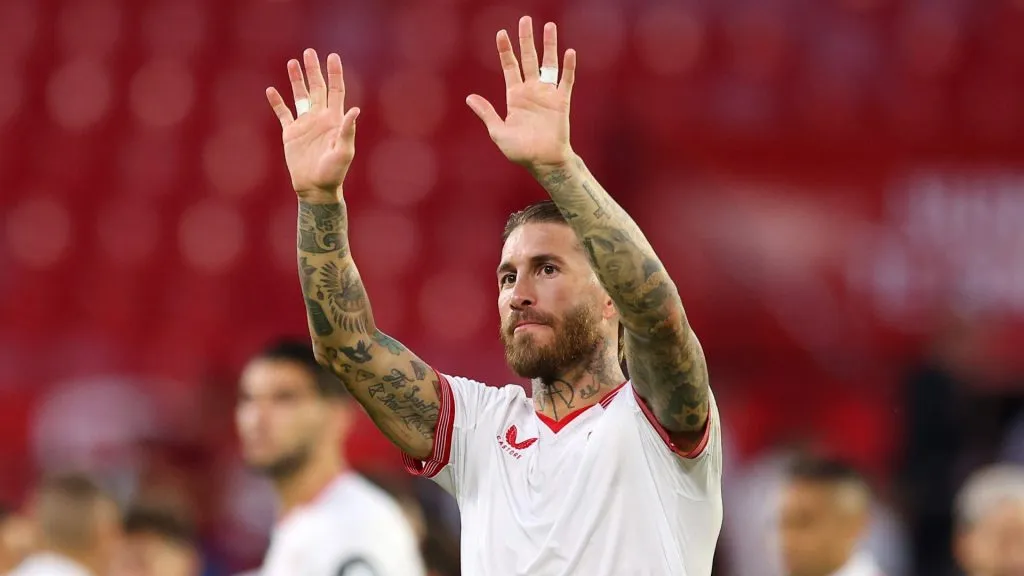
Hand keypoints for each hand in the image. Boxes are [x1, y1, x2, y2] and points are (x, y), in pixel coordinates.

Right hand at [266, 49, 359, 199]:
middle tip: (310, 52)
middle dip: (314, 70)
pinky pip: (283, 114)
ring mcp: (305, 124)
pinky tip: (271, 90)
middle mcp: (320, 118)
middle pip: (317, 88)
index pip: (336, 91)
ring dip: (297, 80)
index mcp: (334, 120)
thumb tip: (355, 110)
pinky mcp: (291, 134)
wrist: (316, 188)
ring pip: (300, 96)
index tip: (332, 57)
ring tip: (292, 62)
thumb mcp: (343, 152)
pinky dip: (277, 102)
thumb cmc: (333, 172)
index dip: (334, 74)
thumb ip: (347, 130)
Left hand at [466, 16, 576, 170]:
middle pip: (528, 59)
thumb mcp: (498, 132)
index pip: (509, 66)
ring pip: (548, 64)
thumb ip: (487, 113)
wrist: (543, 162)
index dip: (505, 50)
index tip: (501, 33)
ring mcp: (547, 94)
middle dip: (526, 39)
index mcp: (515, 96)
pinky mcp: (561, 102)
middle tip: (524, 19)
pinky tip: (569, 52)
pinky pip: (566, 81)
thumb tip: (469, 98)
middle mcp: (531, 91)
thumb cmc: (520, 151)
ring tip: (549, 26)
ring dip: (549, 45)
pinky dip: (568, 67)